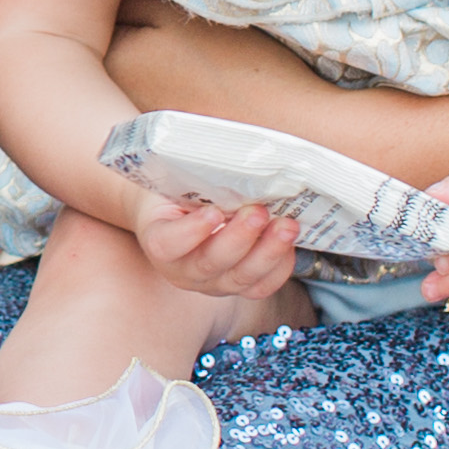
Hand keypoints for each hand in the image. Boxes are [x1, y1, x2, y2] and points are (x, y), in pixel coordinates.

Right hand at [132, 195, 300, 299]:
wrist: (183, 215)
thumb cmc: (179, 194)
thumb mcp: (175, 184)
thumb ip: (195, 180)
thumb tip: (230, 162)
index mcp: (159, 241)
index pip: (166, 244)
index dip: (190, 232)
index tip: (213, 211)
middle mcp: (184, 270)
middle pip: (210, 263)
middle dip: (239, 238)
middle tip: (258, 212)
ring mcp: (213, 283)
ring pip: (241, 278)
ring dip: (268, 252)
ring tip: (286, 226)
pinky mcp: (240, 287)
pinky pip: (262, 286)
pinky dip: (280, 266)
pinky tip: (289, 242)